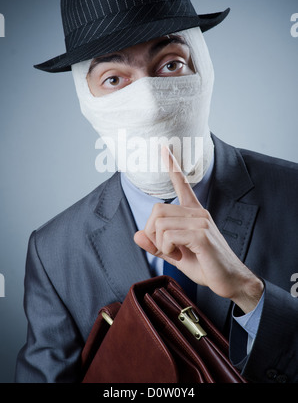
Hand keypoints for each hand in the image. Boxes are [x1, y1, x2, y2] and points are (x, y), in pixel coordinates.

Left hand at [134, 146, 263, 313]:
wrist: (230, 281)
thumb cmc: (206, 266)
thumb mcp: (175, 255)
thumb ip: (156, 245)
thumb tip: (136, 234)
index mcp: (193, 213)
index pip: (182, 184)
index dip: (172, 166)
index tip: (164, 148)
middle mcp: (198, 213)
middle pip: (157, 210)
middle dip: (152, 233)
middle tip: (166, 249)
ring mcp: (200, 222)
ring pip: (160, 223)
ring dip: (160, 244)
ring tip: (175, 253)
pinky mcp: (201, 234)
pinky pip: (168, 235)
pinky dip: (167, 248)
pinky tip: (178, 255)